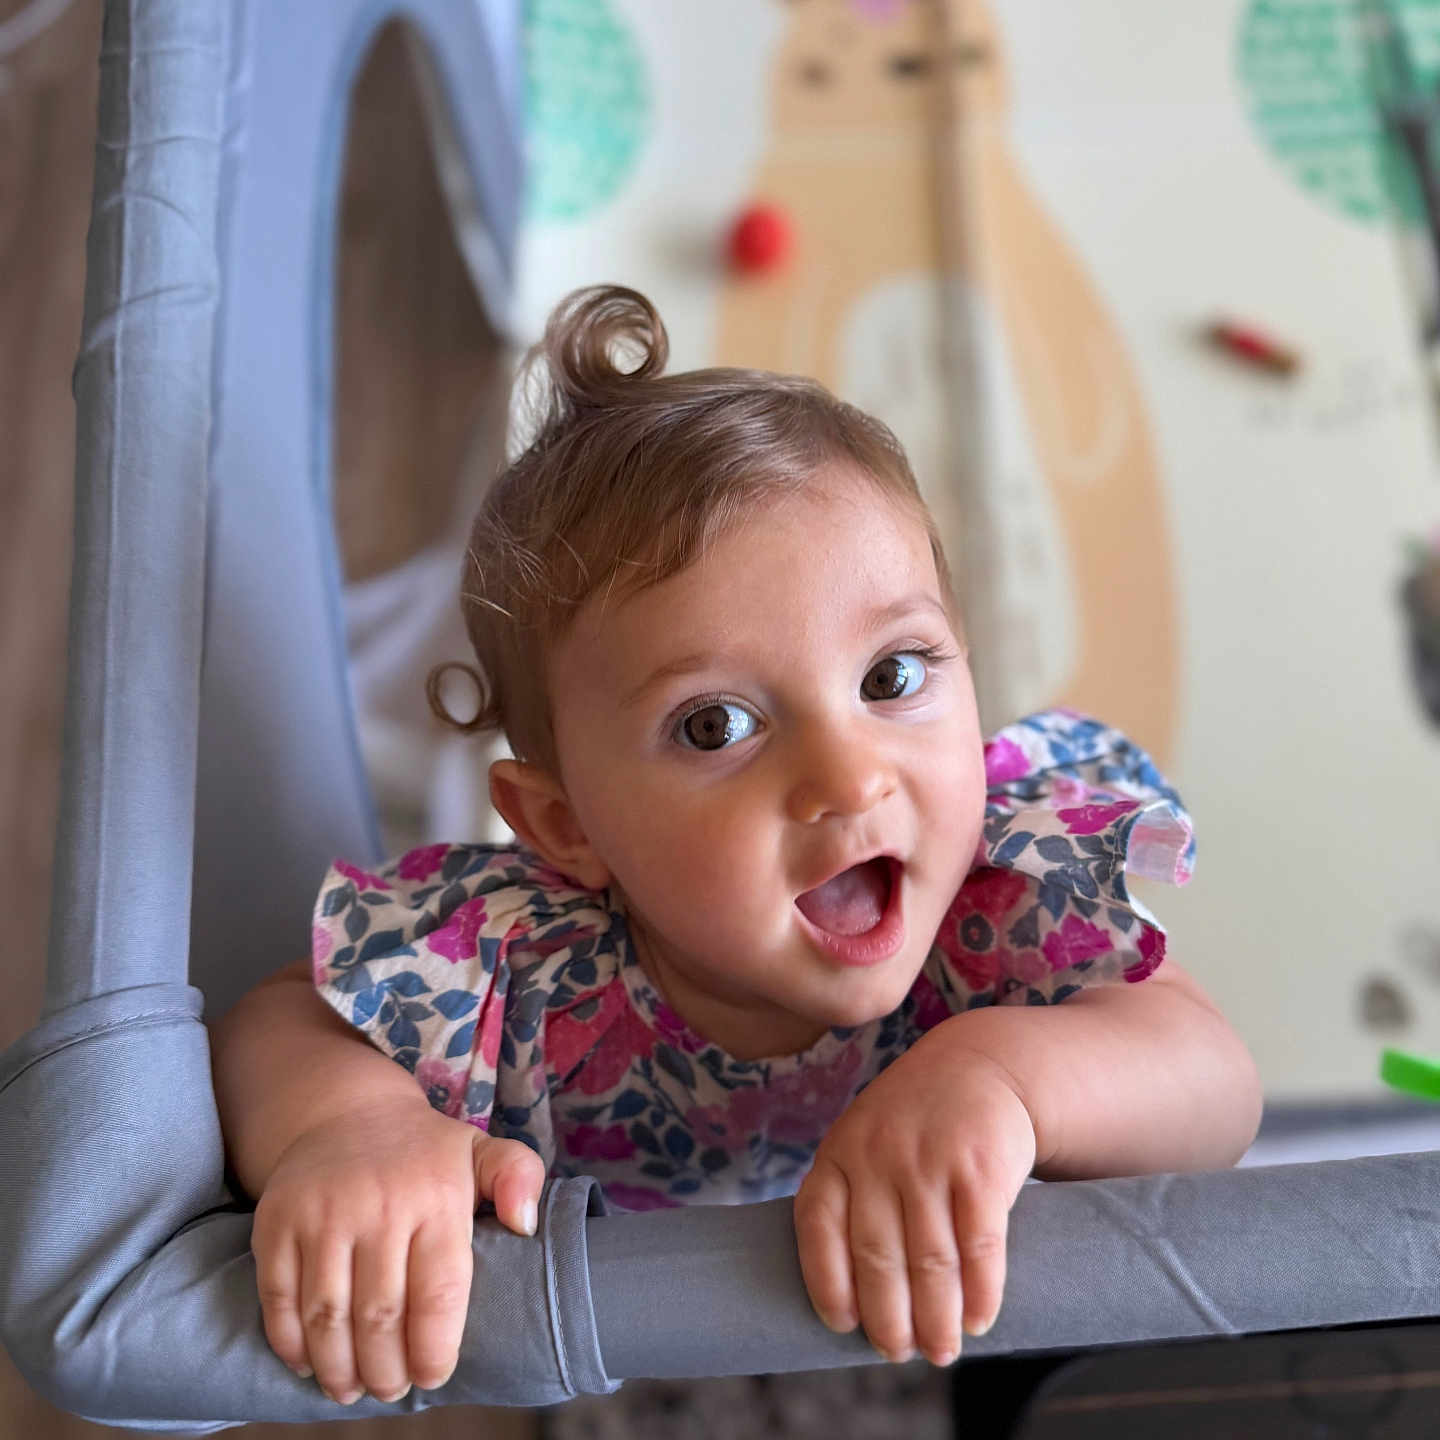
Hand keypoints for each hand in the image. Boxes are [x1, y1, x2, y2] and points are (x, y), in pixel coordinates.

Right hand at [250, 1097, 544, 1404]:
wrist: (346, 1111)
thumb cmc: (424, 1152)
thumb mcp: (481, 1152)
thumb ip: (517, 1178)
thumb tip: (526, 1224)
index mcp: (436, 1196)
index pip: (438, 1294)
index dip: (434, 1350)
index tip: (432, 1375)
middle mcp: (378, 1205)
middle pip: (380, 1316)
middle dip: (386, 1371)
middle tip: (391, 1390)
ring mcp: (322, 1214)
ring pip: (327, 1316)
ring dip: (338, 1368)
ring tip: (352, 1389)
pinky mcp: (277, 1222)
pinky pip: (278, 1298)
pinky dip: (290, 1343)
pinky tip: (308, 1363)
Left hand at [793, 1026, 1036, 1366]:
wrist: (982, 1065)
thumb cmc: (912, 1123)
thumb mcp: (864, 1139)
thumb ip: (853, 1198)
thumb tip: (850, 1297)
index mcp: (839, 1151)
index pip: (817, 1226)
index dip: (827, 1283)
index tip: (843, 1325)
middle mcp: (879, 1155)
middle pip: (878, 1257)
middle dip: (889, 1319)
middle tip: (900, 1353)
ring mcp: (930, 1160)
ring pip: (930, 1261)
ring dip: (936, 1319)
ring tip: (941, 1352)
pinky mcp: (982, 1168)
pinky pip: (980, 1245)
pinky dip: (980, 1292)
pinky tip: (978, 1319)